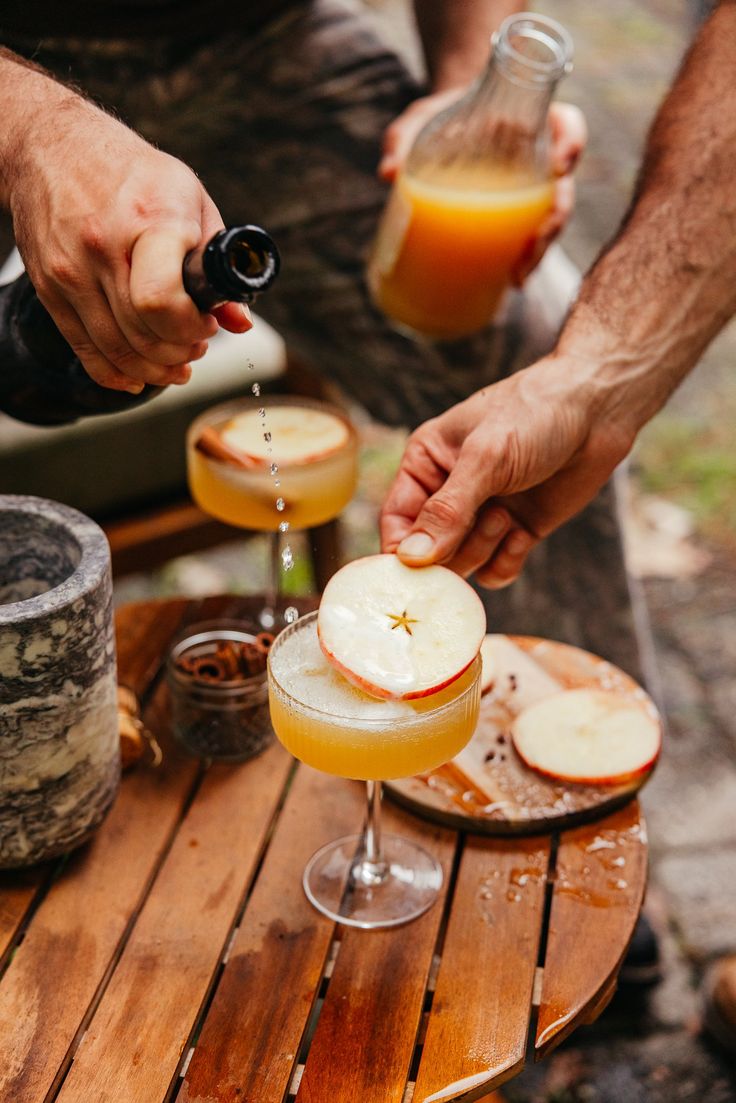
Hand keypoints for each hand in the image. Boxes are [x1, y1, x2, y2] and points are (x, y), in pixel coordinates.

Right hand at [8, 97, 251, 392]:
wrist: (53, 146)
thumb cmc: (134, 173)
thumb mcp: (190, 200)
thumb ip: (217, 262)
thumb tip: (238, 321)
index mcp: (148, 221)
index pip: (162, 302)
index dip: (191, 327)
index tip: (207, 323)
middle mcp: (102, 248)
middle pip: (144, 334)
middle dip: (181, 351)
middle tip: (197, 344)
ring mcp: (70, 271)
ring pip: (118, 350)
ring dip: (155, 368)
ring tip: (176, 360)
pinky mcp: (49, 288)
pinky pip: (85, 350)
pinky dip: (116, 373)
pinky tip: (140, 376)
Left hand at [378, 94, 585, 283]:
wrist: (446, 123)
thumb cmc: (440, 115)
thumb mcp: (420, 117)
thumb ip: (404, 136)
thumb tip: (388, 174)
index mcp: (531, 122)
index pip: (569, 127)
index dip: (572, 144)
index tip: (559, 165)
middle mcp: (540, 157)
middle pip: (563, 189)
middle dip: (553, 222)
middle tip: (529, 248)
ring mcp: (532, 189)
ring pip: (552, 221)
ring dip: (541, 252)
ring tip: (517, 278)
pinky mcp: (517, 214)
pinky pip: (530, 236)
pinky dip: (525, 260)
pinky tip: (511, 283)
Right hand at [379, 356, 634, 587]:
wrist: (598, 409)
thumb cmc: (535, 415)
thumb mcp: (486, 458)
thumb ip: (447, 510)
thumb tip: (411, 558)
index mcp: (426, 465)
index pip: (397, 520)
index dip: (401, 551)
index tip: (413, 574)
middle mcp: (449, 493)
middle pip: (428, 552)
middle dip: (453, 548)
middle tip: (487, 522)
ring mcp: (483, 514)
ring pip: (462, 563)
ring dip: (484, 549)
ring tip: (508, 516)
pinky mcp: (517, 530)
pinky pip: (496, 569)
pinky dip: (507, 561)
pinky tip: (524, 535)